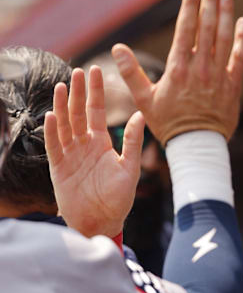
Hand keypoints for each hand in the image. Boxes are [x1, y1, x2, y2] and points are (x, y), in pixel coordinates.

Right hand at [44, 67, 143, 237]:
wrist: (102, 221)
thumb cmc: (119, 198)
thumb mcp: (130, 168)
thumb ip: (133, 142)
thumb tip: (140, 115)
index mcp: (102, 142)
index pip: (97, 110)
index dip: (95, 91)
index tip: (94, 70)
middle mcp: (84, 145)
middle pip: (78, 113)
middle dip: (77, 92)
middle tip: (77, 71)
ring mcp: (70, 155)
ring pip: (64, 125)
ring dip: (62, 106)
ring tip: (61, 87)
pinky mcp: (58, 168)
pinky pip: (54, 146)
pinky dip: (52, 132)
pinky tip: (52, 116)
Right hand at [111, 0, 242, 144]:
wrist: (196, 146)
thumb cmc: (169, 123)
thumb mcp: (145, 99)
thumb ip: (131, 72)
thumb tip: (117, 48)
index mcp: (177, 68)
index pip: (185, 28)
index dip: (191, 5)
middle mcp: (199, 68)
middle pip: (206, 27)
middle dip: (210, 1)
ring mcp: (218, 76)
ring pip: (224, 38)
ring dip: (226, 13)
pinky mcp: (233, 85)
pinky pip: (240, 58)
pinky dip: (242, 39)